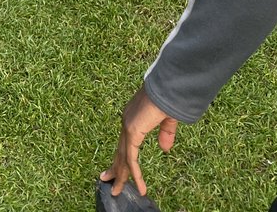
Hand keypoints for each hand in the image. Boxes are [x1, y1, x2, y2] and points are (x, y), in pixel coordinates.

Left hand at [100, 84, 178, 198]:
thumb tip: (164, 149)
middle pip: (119, 151)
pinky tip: (139, 186)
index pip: (124, 142)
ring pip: (123, 157)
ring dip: (121, 175)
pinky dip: (135, 173)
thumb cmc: (168, 97)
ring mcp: (128, 126)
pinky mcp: (133, 130)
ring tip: (117, 191)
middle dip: (114, 168)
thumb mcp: (168, 119)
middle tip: (107, 181)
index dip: (121, 157)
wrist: (168, 86)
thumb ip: (165, 134)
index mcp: (133, 118)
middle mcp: (127, 121)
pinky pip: (132, 157)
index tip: (115, 168)